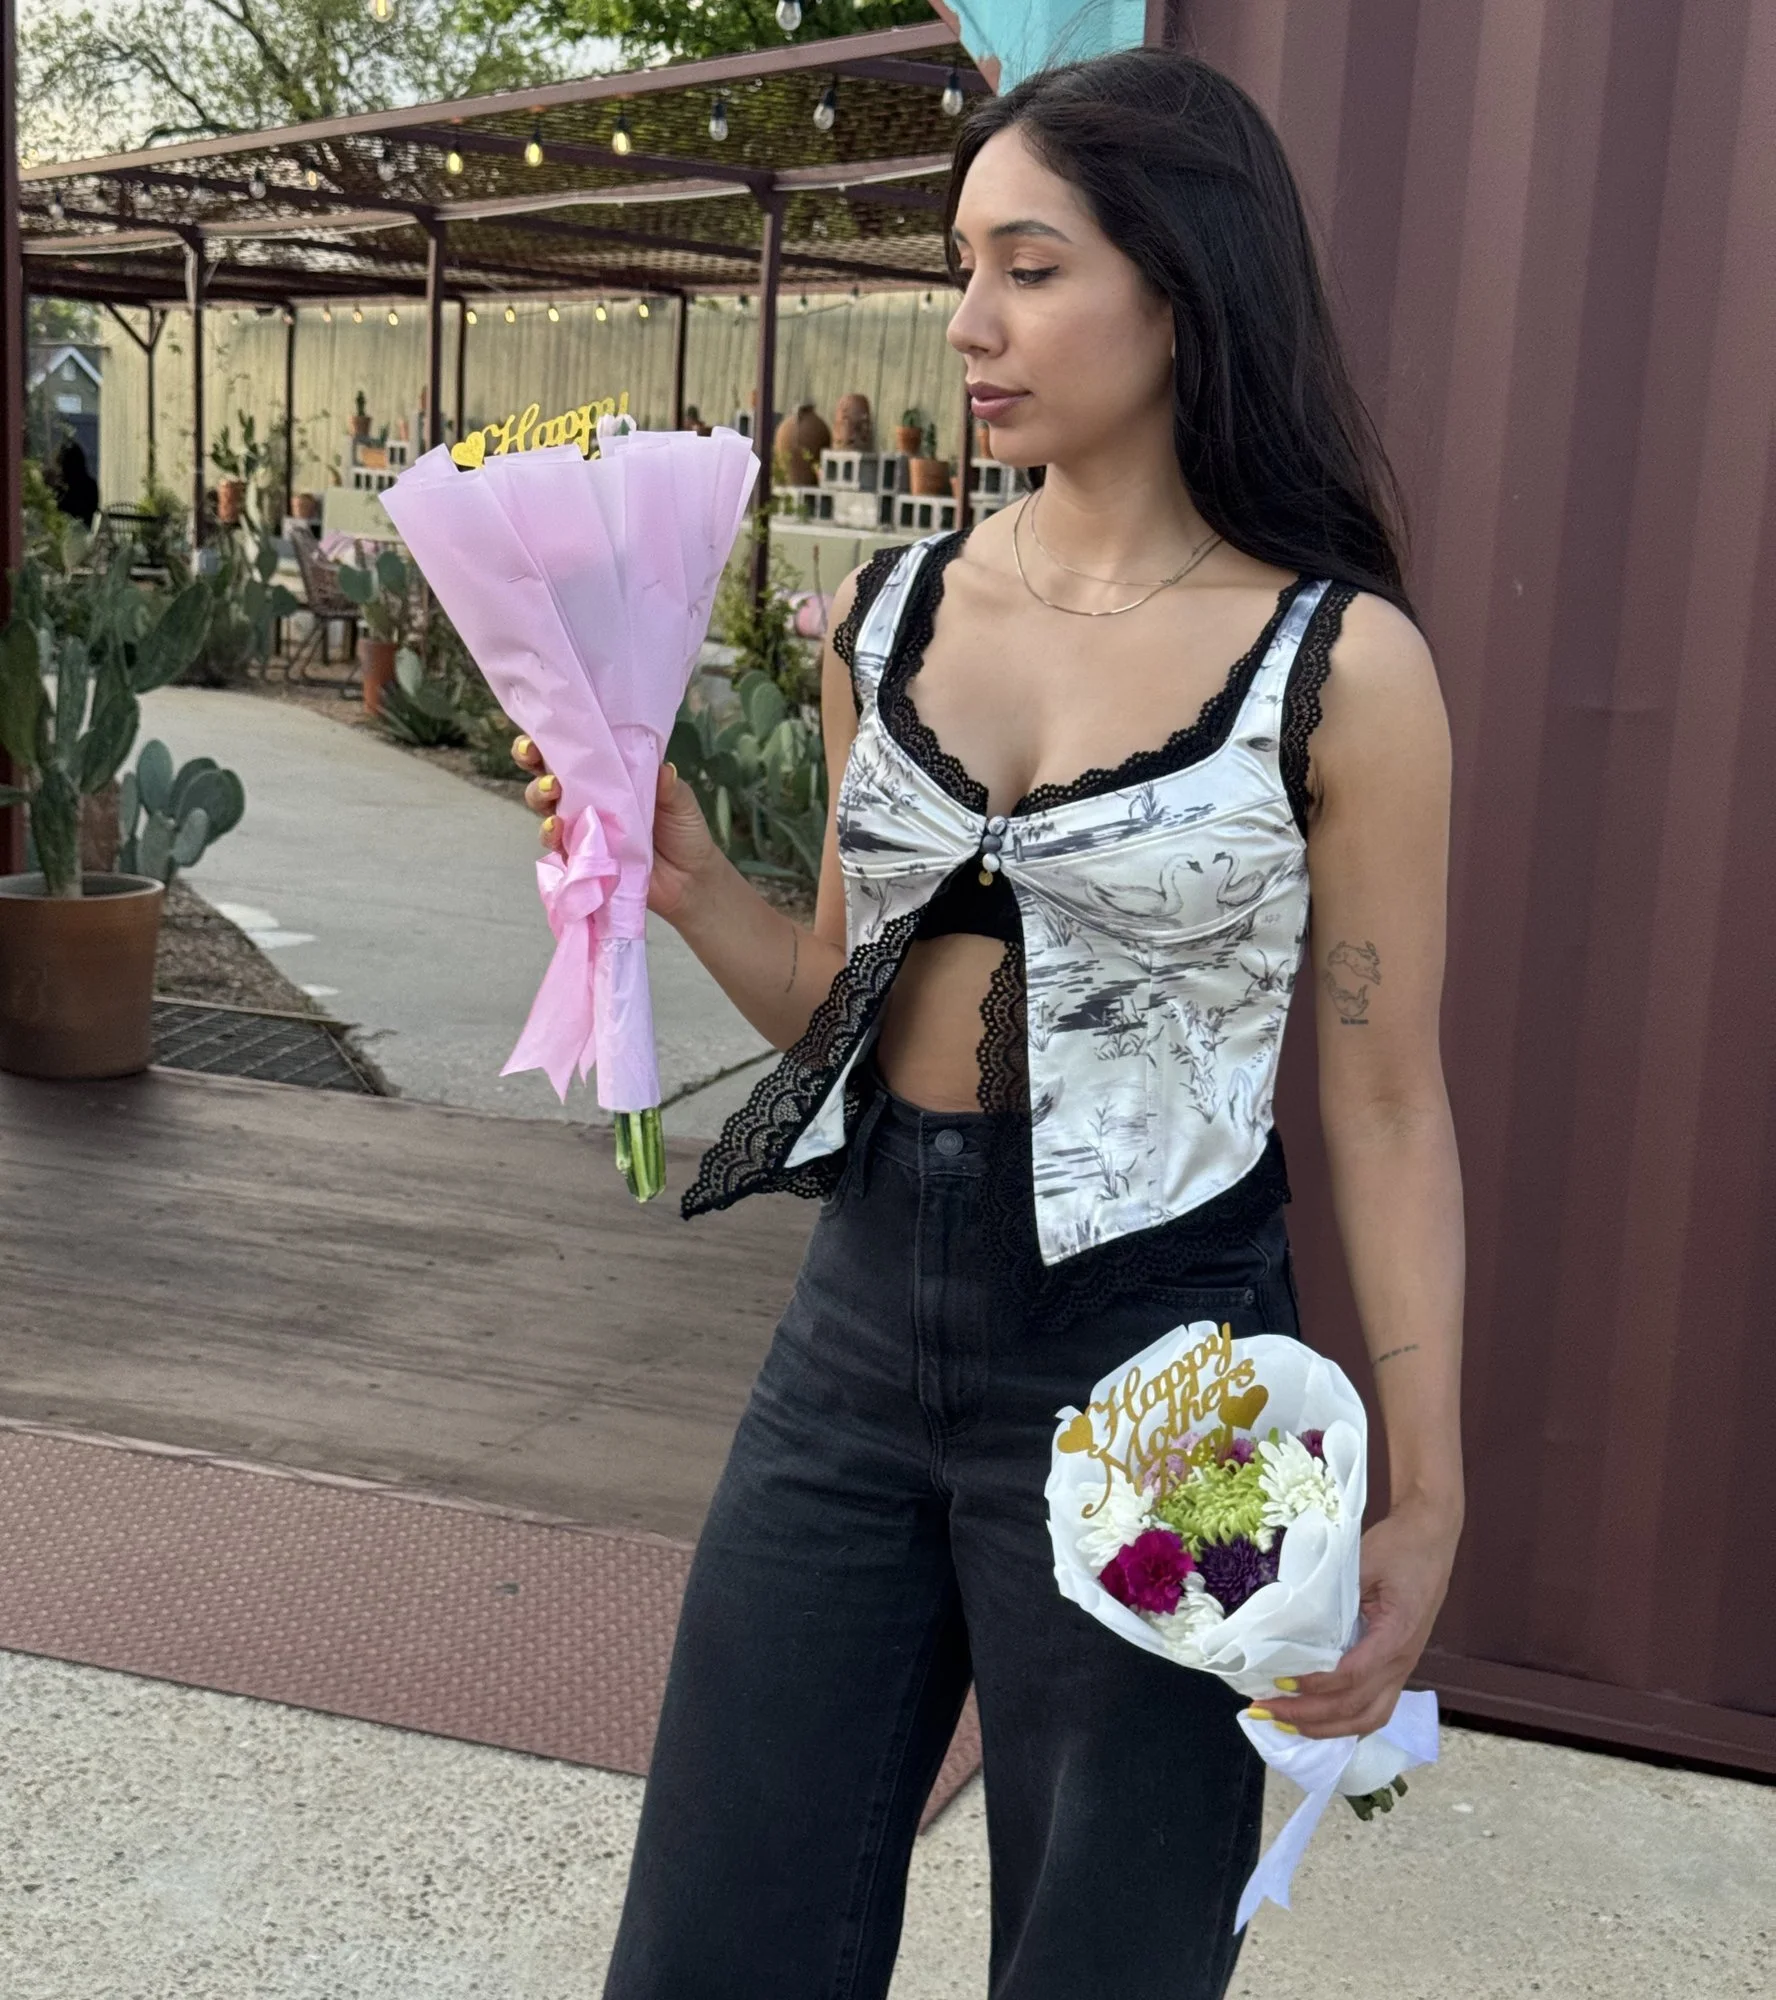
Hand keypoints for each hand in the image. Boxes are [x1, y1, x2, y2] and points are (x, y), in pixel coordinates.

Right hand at [509, 735, 717, 922]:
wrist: (690, 881)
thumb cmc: (683, 832)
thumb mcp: (681, 803)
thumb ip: (669, 787)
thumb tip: (662, 768)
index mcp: (608, 776)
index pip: (574, 751)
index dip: (552, 737)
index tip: (544, 728)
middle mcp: (588, 799)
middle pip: (547, 774)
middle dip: (533, 762)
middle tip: (535, 757)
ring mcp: (581, 828)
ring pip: (545, 807)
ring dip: (540, 795)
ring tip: (552, 790)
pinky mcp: (580, 857)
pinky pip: (557, 845)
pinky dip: (551, 834)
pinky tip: (556, 827)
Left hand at [1261, 1495, 1461, 1738]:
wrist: (1432, 1538)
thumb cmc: (1399, 1548)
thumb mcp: (1362, 1563)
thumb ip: (1331, 1595)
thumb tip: (1289, 1622)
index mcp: (1395, 1637)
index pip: (1353, 1677)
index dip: (1315, 1686)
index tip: (1279, 1681)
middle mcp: (1402, 1662)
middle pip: (1358, 1709)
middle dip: (1311, 1719)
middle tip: (1268, 1711)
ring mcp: (1402, 1668)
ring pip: (1370, 1718)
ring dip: (1327, 1729)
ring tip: (1287, 1724)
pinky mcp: (1397, 1666)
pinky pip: (1376, 1708)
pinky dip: (1346, 1722)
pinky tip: (1318, 1723)